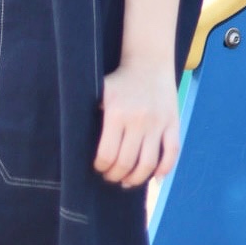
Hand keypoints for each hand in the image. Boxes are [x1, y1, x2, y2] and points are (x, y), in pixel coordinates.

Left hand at [94, 60, 179, 187]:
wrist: (148, 63)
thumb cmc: (119, 81)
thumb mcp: (100, 92)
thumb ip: (88, 113)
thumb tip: (72, 141)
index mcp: (116, 113)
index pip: (107, 154)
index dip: (101, 167)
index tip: (99, 168)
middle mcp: (138, 120)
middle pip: (127, 162)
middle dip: (116, 175)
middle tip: (111, 176)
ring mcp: (158, 123)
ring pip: (149, 163)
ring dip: (137, 179)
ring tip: (128, 181)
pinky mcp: (173, 123)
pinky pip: (172, 153)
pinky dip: (164, 169)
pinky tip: (155, 177)